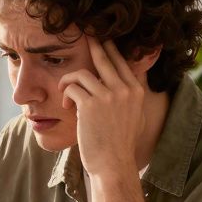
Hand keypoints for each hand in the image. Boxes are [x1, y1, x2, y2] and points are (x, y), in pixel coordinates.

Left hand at [58, 37, 146, 180]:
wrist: (113, 165)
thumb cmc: (120, 145)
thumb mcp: (136, 117)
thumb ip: (132, 98)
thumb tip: (133, 83)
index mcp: (136, 91)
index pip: (121, 61)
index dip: (109, 48)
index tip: (101, 40)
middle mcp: (124, 89)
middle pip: (104, 57)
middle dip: (93, 44)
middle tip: (84, 35)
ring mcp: (108, 96)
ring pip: (82, 73)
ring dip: (69, 82)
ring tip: (66, 96)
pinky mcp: (90, 105)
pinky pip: (72, 87)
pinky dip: (65, 94)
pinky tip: (66, 107)